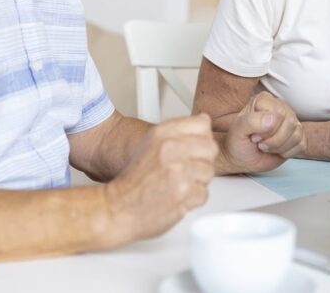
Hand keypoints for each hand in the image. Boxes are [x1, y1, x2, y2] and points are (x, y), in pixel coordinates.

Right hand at [103, 114, 217, 240]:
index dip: (201, 138)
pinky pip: (204, 193)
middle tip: (187, 169)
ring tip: (179, 184)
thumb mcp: (150, 143)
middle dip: (202, 160)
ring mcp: (178, 172)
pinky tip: (178, 197)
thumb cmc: (134, 180)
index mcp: (162, 134)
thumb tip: (205, 121)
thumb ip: (178, 131)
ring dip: (197, 181)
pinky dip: (193, 199)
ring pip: (209, 172)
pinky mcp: (184, 194)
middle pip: (211, 148)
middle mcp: (171, 149)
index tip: (194, 148)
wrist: (118, 208)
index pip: (203, 123)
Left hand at [221, 92, 302, 173]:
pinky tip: (275, 150)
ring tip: (266, 146)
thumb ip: (252, 121)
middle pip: (290, 122)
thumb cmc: (238, 141)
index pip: (278, 112)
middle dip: (273, 139)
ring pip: (297, 134)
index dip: (266, 129)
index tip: (253, 135)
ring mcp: (291, 121)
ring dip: (279, 147)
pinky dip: (287, 152)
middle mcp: (281, 107)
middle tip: (259, 142)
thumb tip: (272, 119)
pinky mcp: (297, 136)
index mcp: (265, 100)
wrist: (241, 158)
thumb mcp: (238, 130)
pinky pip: (301, 144)